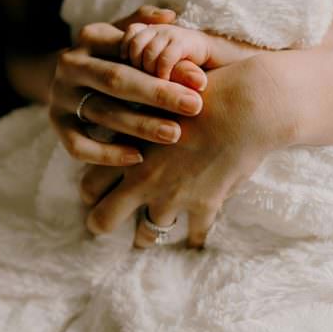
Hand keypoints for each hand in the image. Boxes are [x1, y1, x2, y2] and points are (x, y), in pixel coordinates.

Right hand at [48, 8, 208, 165]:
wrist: (65, 76)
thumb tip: (170, 16)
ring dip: (140, 125)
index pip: (131, 49)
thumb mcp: (126, 34)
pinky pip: (78, 145)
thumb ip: (147, 25)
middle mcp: (71, 64)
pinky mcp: (56, 124)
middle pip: (116, 80)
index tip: (200, 81)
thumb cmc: (112, 55)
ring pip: (101, 112)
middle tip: (194, 107)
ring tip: (174, 134)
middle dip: (158, 94)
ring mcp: (60, 95)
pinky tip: (137, 157)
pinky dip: (106, 154)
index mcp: (92, 37)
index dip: (166, 65)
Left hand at [79, 58, 280, 247]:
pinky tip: (193, 239)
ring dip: (146, 235)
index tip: (96, 195)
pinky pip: (194, 234)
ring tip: (146, 236)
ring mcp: (172, 196)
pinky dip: (194, 237)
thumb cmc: (199, 92)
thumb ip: (135, 117)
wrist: (243, 106)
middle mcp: (143, 179)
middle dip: (103, 223)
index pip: (89, 184)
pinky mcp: (203, 205)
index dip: (90, 192)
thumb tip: (123, 120)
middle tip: (109, 222)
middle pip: (104, 218)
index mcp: (126, 151)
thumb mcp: (155, 98)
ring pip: (147, 233)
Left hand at [120, 23, 211, 81]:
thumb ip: (139, 60)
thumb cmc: (179, 62)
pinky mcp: (183, 42)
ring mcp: (170, 33)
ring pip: (149, 52)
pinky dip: (163, 72)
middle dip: (137, 64)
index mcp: (148, 29)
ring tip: (157, 81)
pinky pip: (165, 58)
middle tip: (144, 78)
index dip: (126, 49)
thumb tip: (119, 67)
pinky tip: (167, 80)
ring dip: (150, 70)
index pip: (129, 33)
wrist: (212, 57)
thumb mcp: (155, 61)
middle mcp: (158, 28)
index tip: (128, 65)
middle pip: (136, 44)